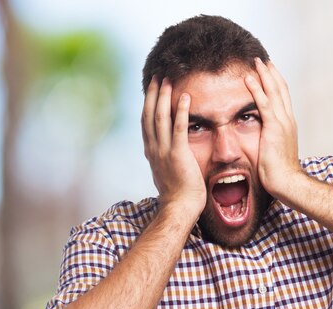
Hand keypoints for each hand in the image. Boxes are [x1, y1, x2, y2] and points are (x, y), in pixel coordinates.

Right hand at [141, 77, 205, 217]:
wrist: (179, 208)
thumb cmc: (178, 194)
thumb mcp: (166, 173)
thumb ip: (164, 159)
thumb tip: (165, 154)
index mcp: (151, 152)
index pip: (146, 122)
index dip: (148, 104)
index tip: (152, 89)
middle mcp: (154, 149)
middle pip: (149, 115)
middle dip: (152, 94)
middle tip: (157, 76)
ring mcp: (164, 151)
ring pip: (160, 118)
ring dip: (164, 97)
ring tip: (168, 80)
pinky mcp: (178, 154)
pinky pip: (179, 128)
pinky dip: (181, 111)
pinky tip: (185, 97)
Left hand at [244, 59, 303, 199]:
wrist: (286, 182)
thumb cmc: (279, 173)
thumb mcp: (273, 152)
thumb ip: (269, 142)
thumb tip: (262, 140)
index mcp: (288, 126)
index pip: (283, 99)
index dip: (276, 84)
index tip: (269, 72)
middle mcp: (288, 120)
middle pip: (281, 90)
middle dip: (272, 73)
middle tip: (263, 59)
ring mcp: (282, 122)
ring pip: (274, 91)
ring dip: (264, 75)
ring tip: (256, 61)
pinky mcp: (274, 128)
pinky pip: (264, 103)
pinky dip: (257, 89)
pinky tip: (249, 78)